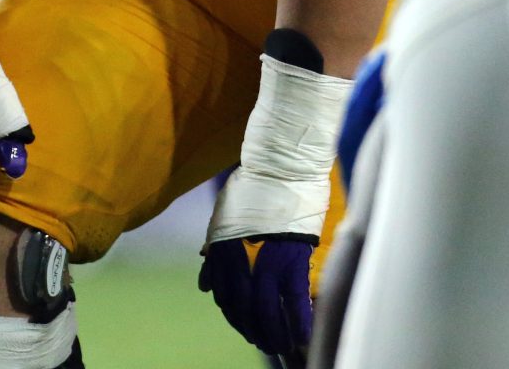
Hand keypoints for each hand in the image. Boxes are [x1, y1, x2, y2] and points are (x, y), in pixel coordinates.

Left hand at [200, 47, 350, 358]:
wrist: (282, 163)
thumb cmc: (257, 187)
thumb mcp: (226, 216)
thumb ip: (217, 253)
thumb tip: (205, 285)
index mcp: (223, 244)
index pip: (223, 292)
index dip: (232, 314)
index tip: (243, 327)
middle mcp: (240, 254)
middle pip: (241, 305)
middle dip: (252, 328)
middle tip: (264, 344)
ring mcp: (266, 255)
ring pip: (265, 306)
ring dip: (272, 331)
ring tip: (280, 346)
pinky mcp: (292, 253)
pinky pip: (294, 298)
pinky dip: (298, 320)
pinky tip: (302, 335)